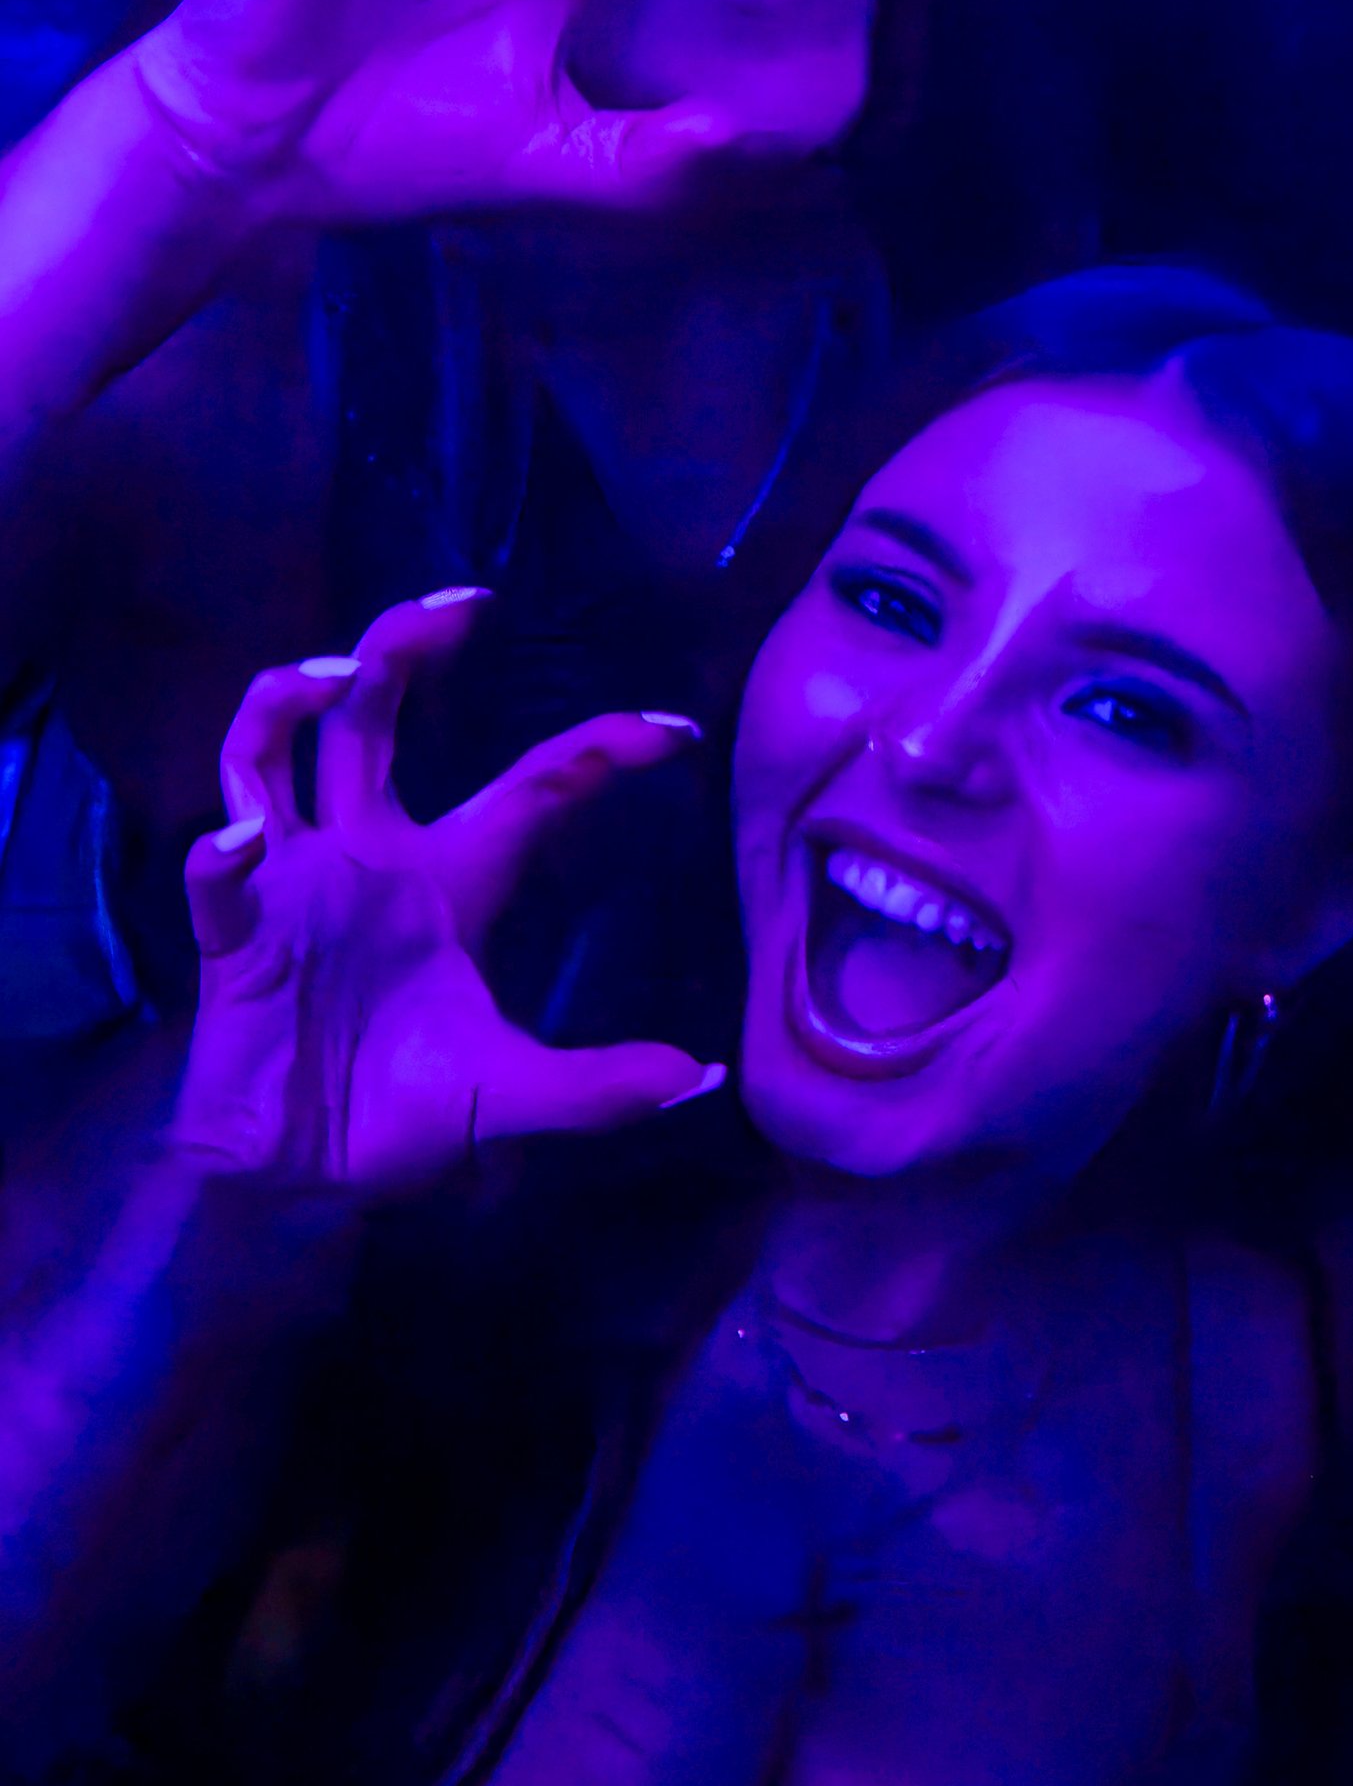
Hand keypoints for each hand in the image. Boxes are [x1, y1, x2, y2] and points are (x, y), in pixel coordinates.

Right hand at [171, 593, 724, 1196]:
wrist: (309, 1180)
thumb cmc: (406, 1117)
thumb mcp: (513, 1096)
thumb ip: (599, 1088)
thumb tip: (701, 1078)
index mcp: (454, 876)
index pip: (534, 784)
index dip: (599, 748)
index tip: (676, 729)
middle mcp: (368, 854)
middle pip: (373, 718)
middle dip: (406, 647)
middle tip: (461, 604)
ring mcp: (292, 885)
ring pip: (270, 753)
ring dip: (291, 701)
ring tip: (335, 675)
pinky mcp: (236, 938)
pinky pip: (217, 879)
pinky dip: (219, 854)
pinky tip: (241, 840)